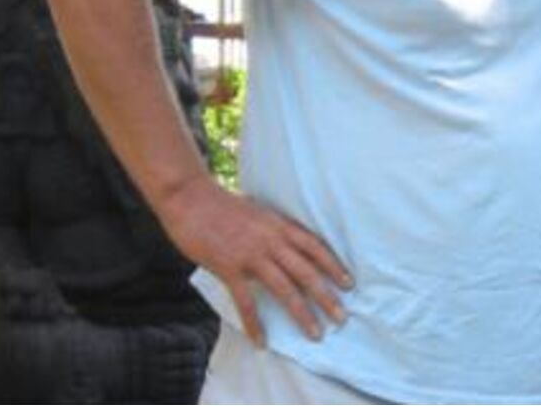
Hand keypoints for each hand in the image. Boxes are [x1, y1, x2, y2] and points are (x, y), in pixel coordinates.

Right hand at [158, 175, 350, 346]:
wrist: (191, 199)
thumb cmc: (222, 205)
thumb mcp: (258, 212)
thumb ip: (273, 228)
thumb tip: (285, 242)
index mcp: (280, 225)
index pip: (315, 247)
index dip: (333, 265)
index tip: (349, 283)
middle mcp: (272, 240)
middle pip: (306, 271)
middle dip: (326, 296)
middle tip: (342, 317)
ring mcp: (251, 254)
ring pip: (285, 288)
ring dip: (302, 313)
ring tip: (315, 333)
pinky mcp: (229, 267)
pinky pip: (246, 301)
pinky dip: (254, 323)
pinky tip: (262, 341)